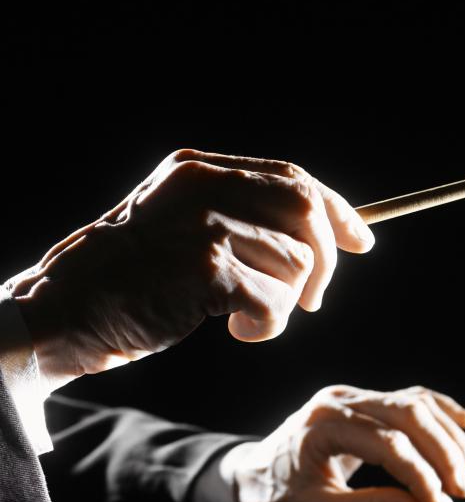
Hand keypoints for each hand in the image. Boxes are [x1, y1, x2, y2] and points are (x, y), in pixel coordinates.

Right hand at [6, 149, 373, 392]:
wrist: (66, 309)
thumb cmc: (133, 277)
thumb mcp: (183, 227)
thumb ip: (243, 218)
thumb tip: (326, 236)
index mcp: (202, 170)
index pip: (294, 178)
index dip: (337, 210)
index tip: (362, 241)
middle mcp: (206, 187)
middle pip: (307, 214)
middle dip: (322, 264)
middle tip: (311, 299)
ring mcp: (204, 225)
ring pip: (295, 264)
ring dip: (284, 304)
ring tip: (245, 316)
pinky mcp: (204, 269)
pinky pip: (274, 302)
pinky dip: (268, 326)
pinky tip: (237, 330)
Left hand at [223, 384, 464, 501]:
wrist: (255, 472)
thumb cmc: (281, 495)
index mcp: (323, 424)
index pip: (388, 444)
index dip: (421, 474)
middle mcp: (340, 399)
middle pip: (407, 413)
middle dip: (444, 451)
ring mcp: (352, 395)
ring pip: (413, 403)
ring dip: (448, 435)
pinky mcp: (363, 400)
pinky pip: (408, 398)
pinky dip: (439, 410)